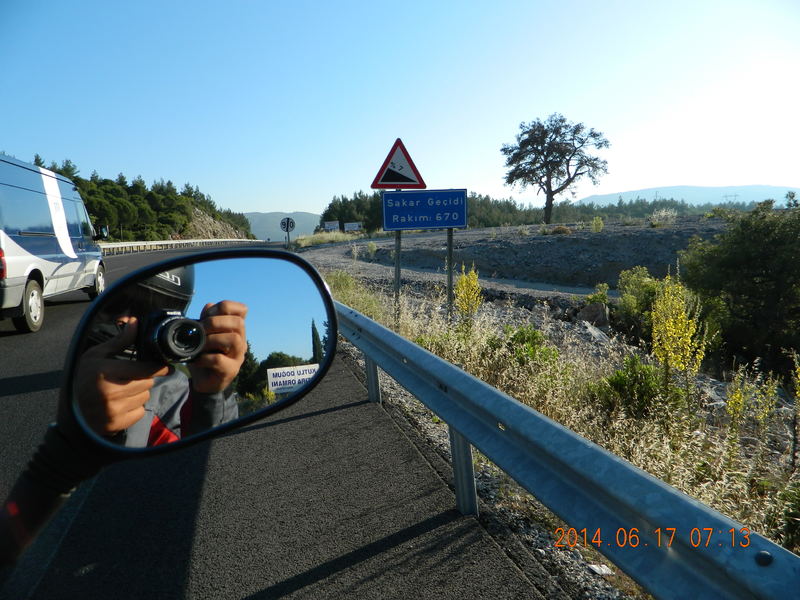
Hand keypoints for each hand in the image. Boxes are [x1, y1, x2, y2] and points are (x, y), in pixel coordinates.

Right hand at [75, 318, 169, 435]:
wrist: (70, 410)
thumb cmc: (84, 379)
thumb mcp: (96, 356)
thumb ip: (119, 341)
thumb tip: (135, 323)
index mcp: (106, 372)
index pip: (145, 369)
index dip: (159, 367)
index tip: (168, 367)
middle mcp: (111, 392)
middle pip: (148, 382)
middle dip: (143, 378)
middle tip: (129, 378)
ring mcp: (114, 410)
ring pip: (145, 397)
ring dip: (139, 393)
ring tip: (122, 391)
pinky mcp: (116, 424)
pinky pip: (140, 412)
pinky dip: (135, 408)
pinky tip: (120, 404)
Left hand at [188, 301, 247, 393]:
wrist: (204, 381)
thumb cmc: (205, 356)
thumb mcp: (204, 335)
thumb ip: (207, 319)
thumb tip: (209, 305)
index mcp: (235, 330)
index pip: (241, 310)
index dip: (225, 307)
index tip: (208, 313)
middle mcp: (241, 341)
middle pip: (239, 323)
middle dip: (216, 322)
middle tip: (201, 330)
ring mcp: (238, 356)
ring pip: (234, 339)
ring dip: (212, 340)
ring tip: (200, 346)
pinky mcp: (230, 371)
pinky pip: (219, 359)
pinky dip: (204, 358)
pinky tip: (198, 359)